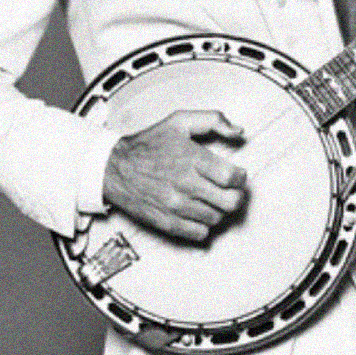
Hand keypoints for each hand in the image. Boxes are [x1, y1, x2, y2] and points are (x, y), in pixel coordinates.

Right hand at [103, 110, 247, 241]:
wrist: (115, 168)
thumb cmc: (148, 144)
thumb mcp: (181, 121)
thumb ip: (214, 120)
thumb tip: (238, 131)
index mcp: (192, 159)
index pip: (232, 177)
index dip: (240, 177)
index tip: (236, 175)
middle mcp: (186, 184)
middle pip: (230, 202)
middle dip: (235, 195)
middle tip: (229, 190)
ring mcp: (176, 206)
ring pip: (217, 218)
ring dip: (218, 208)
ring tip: (210, 197)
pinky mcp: (167, 223)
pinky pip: (199, 233)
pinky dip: (203, 224)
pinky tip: (198, 210)